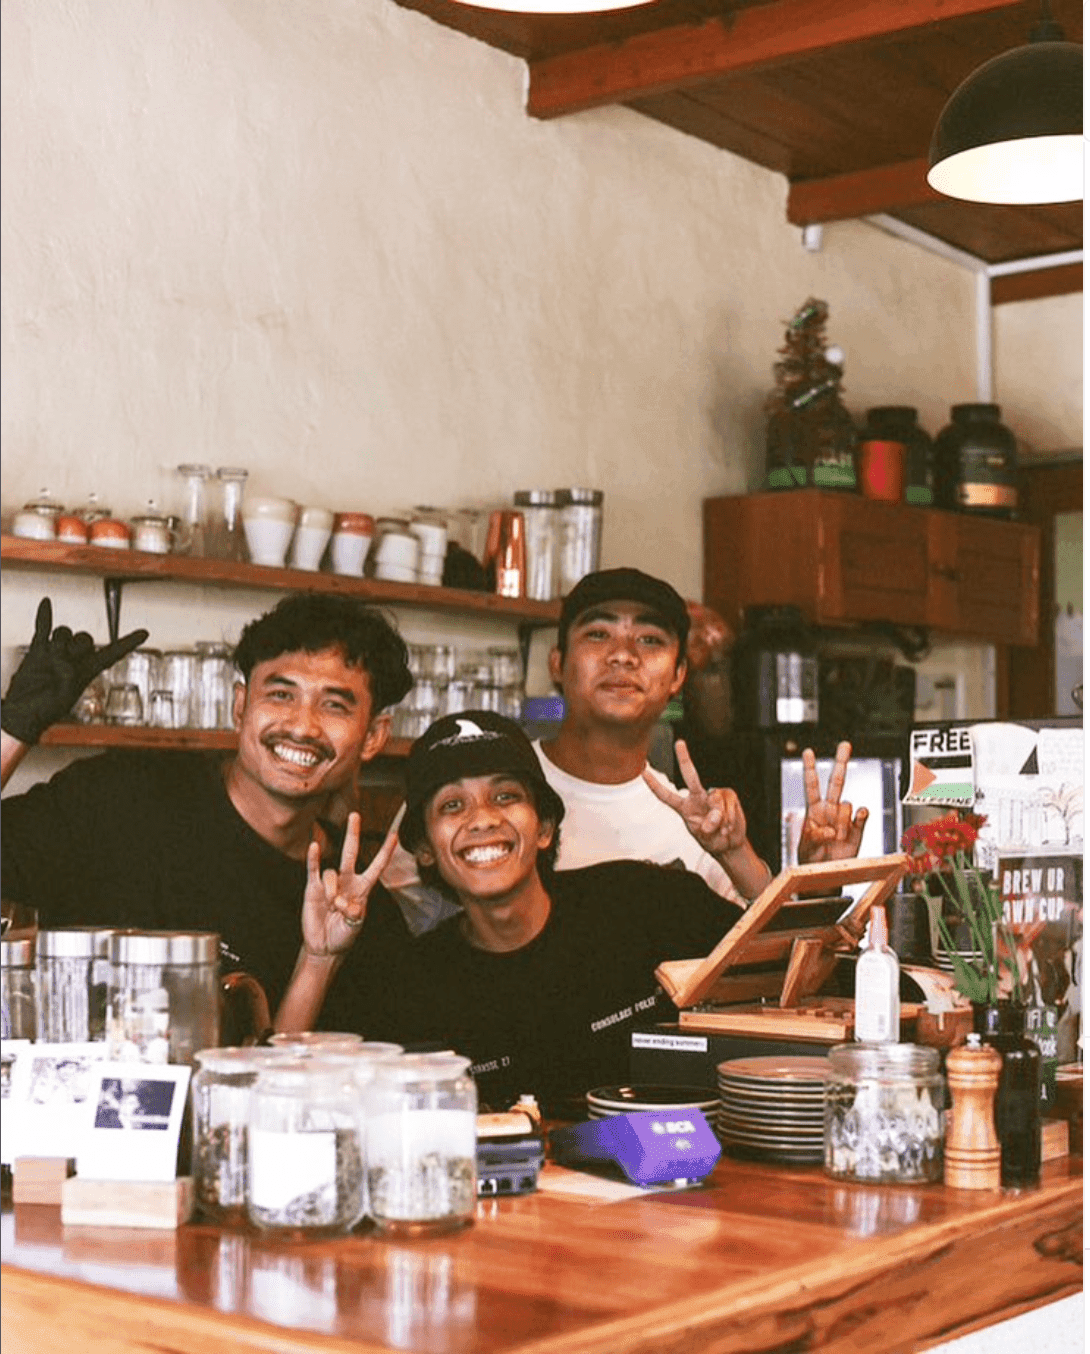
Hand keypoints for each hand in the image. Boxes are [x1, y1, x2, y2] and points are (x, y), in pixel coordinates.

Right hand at [0, 598, 148, 745]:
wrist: (21, 712)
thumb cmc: (44, 711)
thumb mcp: (63, 698)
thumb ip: (68, 678)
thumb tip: (64, 660)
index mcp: (87, 671)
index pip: (113, 653)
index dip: (128, 642)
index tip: (145, 633)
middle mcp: (75, 660)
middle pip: (85, 639)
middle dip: (77, 646)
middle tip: (63, 663)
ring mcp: (56, 653)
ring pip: (65, 633)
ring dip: (59, 641)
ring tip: (51, 659)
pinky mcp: (39, 650)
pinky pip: (43, 628)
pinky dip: (44, 615)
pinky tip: (47, 602)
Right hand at [301, 808, 403, 958]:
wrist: (324, 946)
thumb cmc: (343, 935)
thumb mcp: (354, 925)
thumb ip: (353, 914)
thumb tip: (345, 903)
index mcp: (363, 888)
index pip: (376, 865)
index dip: (385, 850)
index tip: (395, 834)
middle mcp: (348, 881)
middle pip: (351, 852)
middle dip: (353, 834)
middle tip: (355, 815)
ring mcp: (330, 883)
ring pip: (332, 874)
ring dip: (331, 891)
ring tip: (331, 907)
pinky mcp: (313, 888)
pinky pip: (314, 870)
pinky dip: (313, 859)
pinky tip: (313, 847)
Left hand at [643, 739, 748, 858]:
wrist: (730, 844)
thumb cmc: (713, 840)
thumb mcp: (705, 837)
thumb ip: (708, 826)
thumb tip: (715, 816)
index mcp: (685, 808)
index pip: (667, 796)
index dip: (655, 785)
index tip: (643, 772)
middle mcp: (697, 797)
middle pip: (690, 776)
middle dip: (684, 758)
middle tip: (679, 743)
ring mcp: (713, 795)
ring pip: (715, 801)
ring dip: (719, 819)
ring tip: (721, 831)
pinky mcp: (728, 795)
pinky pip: (728, 804)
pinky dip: (730, 818)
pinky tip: (729, 827)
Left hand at [797, 741, 867, 863]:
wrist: (827, 875)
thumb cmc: (811, 860)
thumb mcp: (805, 848)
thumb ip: (814, 836)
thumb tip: (830, 829)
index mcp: (814, 811)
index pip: (812, 786)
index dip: (810, 769)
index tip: (808, 752)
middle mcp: (830, 810)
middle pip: (837, 782)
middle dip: (841, 762)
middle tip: (845, 744)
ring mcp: (845, 819)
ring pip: (847, 805)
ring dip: (841, 821)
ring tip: (835, 839)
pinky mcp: (857, 828)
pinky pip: (862, 814)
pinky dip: (861, 815)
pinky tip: (856, 820)